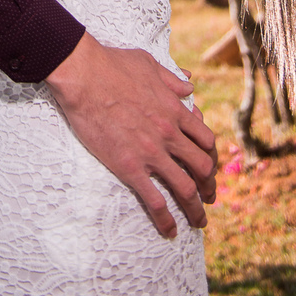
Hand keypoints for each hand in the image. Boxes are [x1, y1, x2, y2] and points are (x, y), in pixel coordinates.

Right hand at [45, 33, 216, 238]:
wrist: (84, 74)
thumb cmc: (113, 64)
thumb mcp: (149, 64)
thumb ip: (172, 78)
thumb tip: (189, 84)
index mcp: (174, 110)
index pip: (205, 139)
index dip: (211, 156)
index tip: (209, 166)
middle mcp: (169, 134)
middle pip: (202, 167)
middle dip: (209, 186)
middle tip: (209, 197)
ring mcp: (151, 152)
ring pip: (185, 189)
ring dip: (196, 209)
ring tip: (198, 222)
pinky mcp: (130, 167)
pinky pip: (155, 201)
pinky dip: (166, 220)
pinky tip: (170, 232)